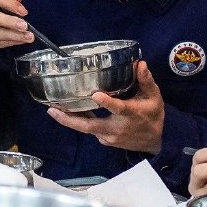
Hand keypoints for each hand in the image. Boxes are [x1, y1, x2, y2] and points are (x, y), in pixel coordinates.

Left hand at [43, 62, 163, 153]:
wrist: (154, 142)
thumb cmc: (153, 116)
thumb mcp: (154, 97)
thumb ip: (146, 81)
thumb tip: (140, 64)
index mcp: (130, 114)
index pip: (118, 108)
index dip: (107, 102)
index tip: (95, 95)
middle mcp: (116, 128)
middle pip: (90, 125)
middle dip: (70, 119)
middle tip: (52, 110)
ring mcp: (109, 137)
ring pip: (87, 128)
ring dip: (70, 120)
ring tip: (53, 110)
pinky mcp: (105, 140)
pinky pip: (90, 130)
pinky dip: (79, 122)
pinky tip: (68, 112)